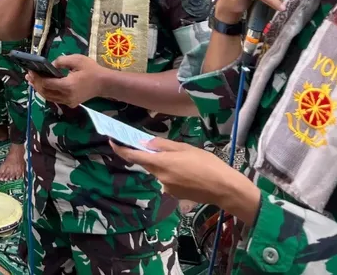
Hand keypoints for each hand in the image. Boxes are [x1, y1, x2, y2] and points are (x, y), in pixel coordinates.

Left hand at [27, 54, 103, 107]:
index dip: (37, 78)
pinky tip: (43, 86)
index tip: (31, 71)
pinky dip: (47, 93)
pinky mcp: (71, 103)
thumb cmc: (91, 70)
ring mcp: (69, 101)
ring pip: (49, 98)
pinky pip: (55, 99)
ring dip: (40, 89)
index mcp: (68, 86)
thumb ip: (61, 61)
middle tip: (28, 76)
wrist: (104, 83)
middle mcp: (67, 96)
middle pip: (46, 92)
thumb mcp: (77, 60)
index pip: (47, 84)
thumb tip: (50, 65)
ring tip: (32, 81)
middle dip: (36, 84)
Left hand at [109, 138, 262, 224]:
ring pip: (160, 172)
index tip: (112, 142)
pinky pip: (169, 181)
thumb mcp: (185, 148)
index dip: (120, 150)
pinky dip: (174, 175)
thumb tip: (145, 143)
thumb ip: (163, 145)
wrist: (223, 188)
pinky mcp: (175, 195)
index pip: (133, 157)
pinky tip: (191, 173)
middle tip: (166, 148)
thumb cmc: (206, 163)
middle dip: (152, 156)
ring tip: (188, 161)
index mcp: (160, 163)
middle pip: (148, 164)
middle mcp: (159, 177)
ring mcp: (167, 188)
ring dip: (167, 165)